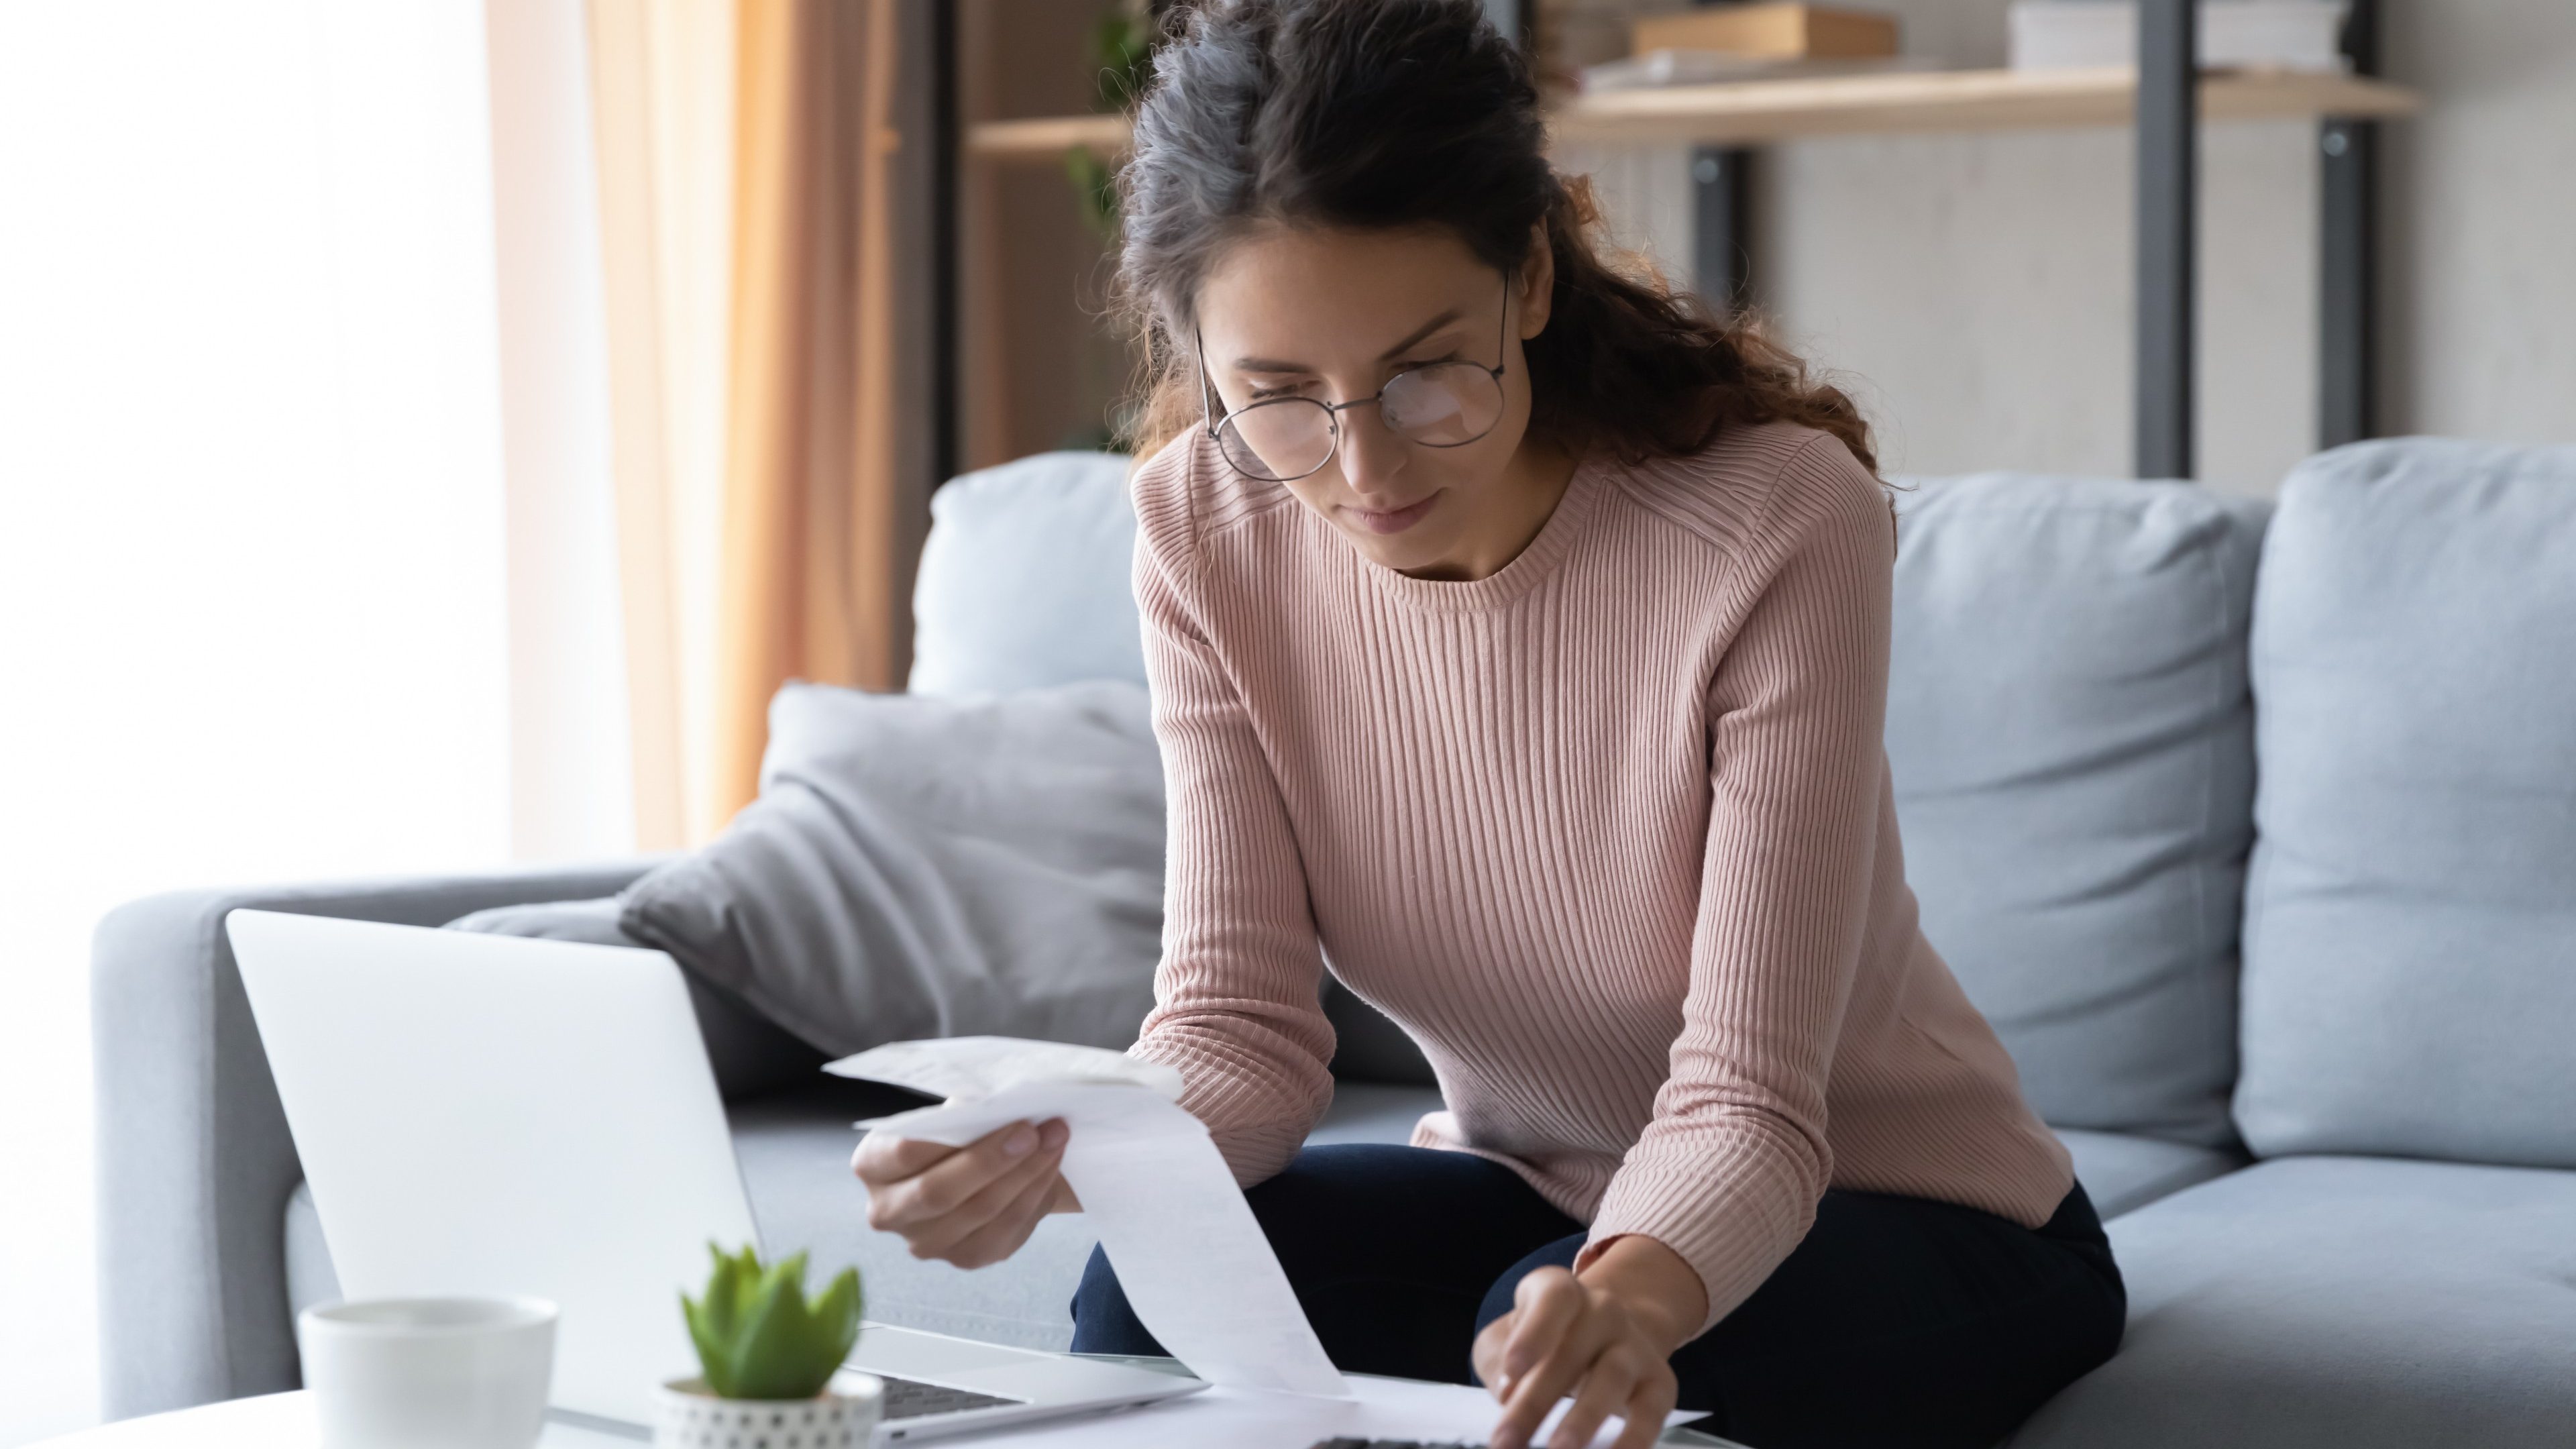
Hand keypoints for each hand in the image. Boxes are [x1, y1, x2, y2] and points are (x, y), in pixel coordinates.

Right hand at [851, 1118, 1074, 1268]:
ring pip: (979, 1212)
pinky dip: (1033, 1196)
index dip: (955, 1134)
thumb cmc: (960, 1133)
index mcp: (872, 1165)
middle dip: (993, 1159)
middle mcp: (888, 1212)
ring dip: (1025, 1174)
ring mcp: (925, 1243)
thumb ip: (963, 1110)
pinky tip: (1049, 1169)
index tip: (1008, 1113)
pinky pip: (1004, 1232)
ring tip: (1055, 1141)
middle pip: (938, 1192)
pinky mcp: (964, 1259)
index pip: (905, 1152)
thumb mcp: (951, 1112)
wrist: (978, 1167)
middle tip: (1037, 1131)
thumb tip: (995, 1103)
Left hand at [1473, 1264, 1682, 1448]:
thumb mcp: (1505, 1339)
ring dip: (1583, 1417)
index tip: (1512, 1369)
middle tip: (1507, 1441)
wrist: (1607, 1337)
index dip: (1534, 1332)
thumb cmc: (1541, 1341)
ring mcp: (1634, 1346)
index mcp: (1561, 1292)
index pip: (1554, 1298)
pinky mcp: (1659, 1383)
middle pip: (1572, 1352)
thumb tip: (1508, 1394)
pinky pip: (1651, 1411)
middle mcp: (1604, 1311)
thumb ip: (1497, 1360)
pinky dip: (1635, 1438)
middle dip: (1535, 1401)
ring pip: (1613, 1377)